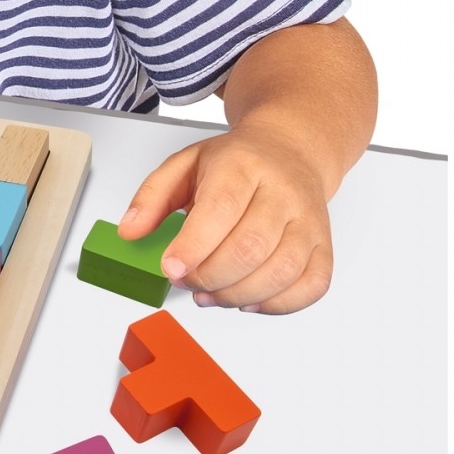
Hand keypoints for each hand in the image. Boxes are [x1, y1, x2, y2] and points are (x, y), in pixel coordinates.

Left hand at [117, 124, 333, 313]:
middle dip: (209, 276)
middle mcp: (282, 192)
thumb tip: (129, 231)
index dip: (194, 246)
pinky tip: (247, 299)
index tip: (170, 268)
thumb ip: (151, 196)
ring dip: (236, 295)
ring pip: (280, 271)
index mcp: (244, 165)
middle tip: (185, 280)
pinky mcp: (324, 246)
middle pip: (250, 247)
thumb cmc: (238, 162)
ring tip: (208, 294)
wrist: (291, 149)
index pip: (221, 209)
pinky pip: (312, 286)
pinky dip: (277, 304)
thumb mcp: (185, 164)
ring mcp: (309, 221)